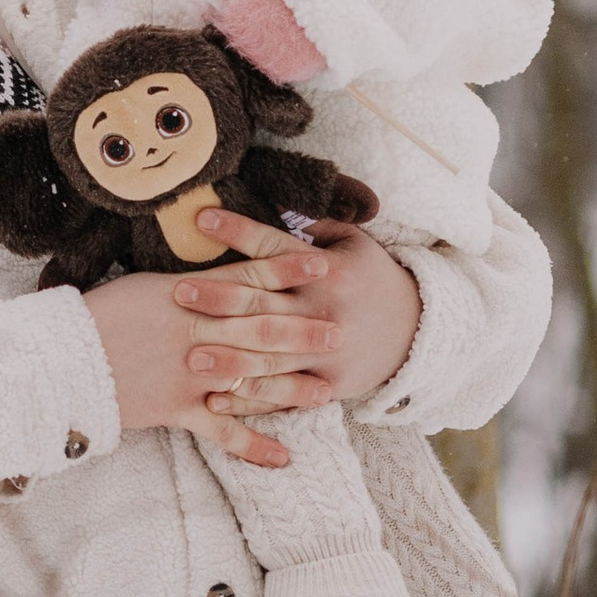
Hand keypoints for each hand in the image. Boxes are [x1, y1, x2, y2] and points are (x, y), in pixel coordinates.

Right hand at [87, 258, 344, 469]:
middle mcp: (195, 333)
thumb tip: (226, 276)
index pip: (248, 279)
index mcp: (187, 295)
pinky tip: (283, 457)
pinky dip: (252, 445)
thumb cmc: (101, 313)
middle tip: (341, 332)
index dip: (287, 270)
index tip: (323, 264)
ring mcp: (189, 374)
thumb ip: (190, 283)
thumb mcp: (145, 285)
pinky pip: (221, 431)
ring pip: (251, 379)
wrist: (60, 356)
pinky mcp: (177, 409)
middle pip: (260, 328)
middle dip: (303, 330)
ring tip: (327, 391)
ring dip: (291, 386)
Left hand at [174, 208, 421, 430]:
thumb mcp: (354, 243)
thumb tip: (274, 196)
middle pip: (264, 303)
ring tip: (191, 356)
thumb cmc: (372, 279)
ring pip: (269, 356)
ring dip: (229, 358)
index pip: (274, 247)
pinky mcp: (326, 384)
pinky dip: (248, 400)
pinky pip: (282, 395)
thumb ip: (315, 225)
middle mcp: (323, 309)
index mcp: (327, 269)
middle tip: (180, 294)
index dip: (238, 231)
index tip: (201, 220)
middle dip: (220, 298)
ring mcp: (325, 351)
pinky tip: (215, 400)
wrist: (417, 331)